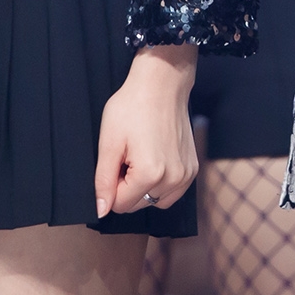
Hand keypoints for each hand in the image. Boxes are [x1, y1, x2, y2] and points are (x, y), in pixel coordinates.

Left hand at [95, 44, 198, 215]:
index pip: (120, 205)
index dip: (112, 185)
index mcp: (150, 173)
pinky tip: (155, 160)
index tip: (117, 159)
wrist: (162, 83)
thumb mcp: (109, 142)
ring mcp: (186, 175)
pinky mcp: (192, 169)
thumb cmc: (132, 107)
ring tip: (141, 156)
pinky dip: (161, 184)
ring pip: (154, 201)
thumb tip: (102, 211)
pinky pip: (172, 192)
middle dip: (128, 186)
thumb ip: (103, 181)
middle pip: (138, 205)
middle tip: (129, 155)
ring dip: (144, 187)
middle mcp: (173, 179)